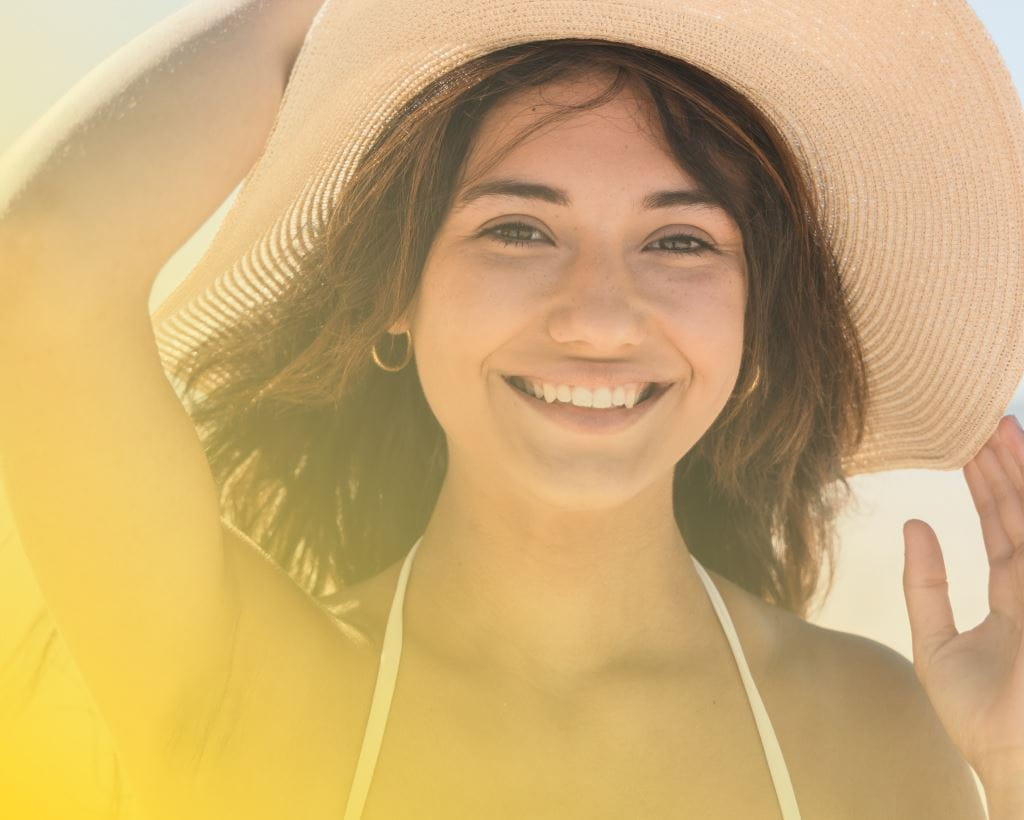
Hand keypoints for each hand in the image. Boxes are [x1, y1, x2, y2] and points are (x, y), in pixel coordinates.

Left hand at [902, 415, 1023, 790]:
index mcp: (1013, 598)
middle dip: (1008, 469)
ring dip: (1020, 476)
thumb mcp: (936, 642)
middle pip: (1022, 515)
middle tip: (989, 422)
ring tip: (1002, 430)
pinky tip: (1017, 471)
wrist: (1011, 760)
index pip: (1003, 529)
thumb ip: (925, 584)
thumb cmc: (979, 715)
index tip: (972, 449)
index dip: (989, 488)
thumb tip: (914, 525)